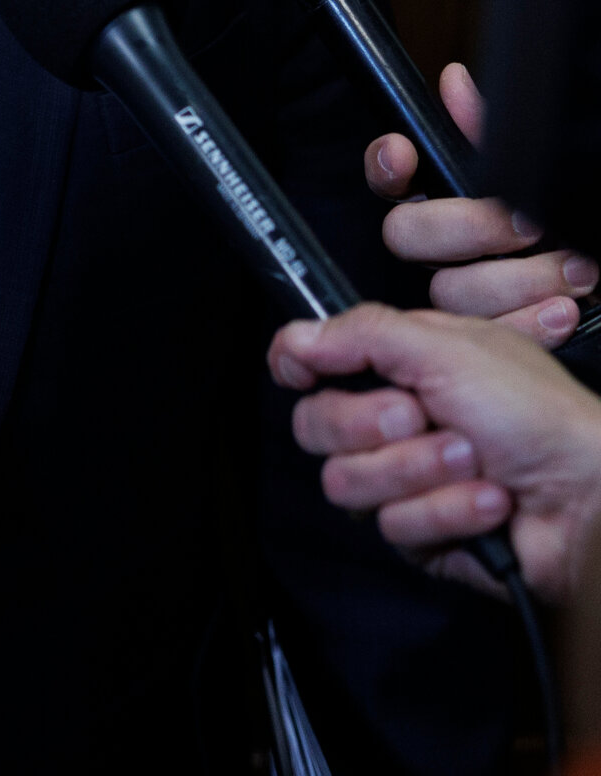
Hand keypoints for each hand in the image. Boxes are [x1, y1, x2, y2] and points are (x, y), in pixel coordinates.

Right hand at [270, 303, 600, 601]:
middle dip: (368, 424)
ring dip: (416, 470)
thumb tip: (294, 337)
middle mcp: (392, 420)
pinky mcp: (419, 533)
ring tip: (472, 461)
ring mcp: (402, 479)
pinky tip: (488, 501)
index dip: (297, 366)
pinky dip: (447, 511)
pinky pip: (394, 527)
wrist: (590, 498)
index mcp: (396, 366)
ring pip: (347, 482)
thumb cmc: (539, 414)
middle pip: (315, 425)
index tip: (304, 371)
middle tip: (420, 414)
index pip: (311, 362)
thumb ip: (361, 333)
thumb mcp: (447, 348)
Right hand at [365, 61, 595, 347]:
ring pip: (449, 291)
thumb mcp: (546, 171)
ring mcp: (470, 293)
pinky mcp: (494, 337)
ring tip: (576, 269)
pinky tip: (565, 307)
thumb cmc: (580, 221)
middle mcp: (449, 247)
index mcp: (448, 199)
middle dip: (466, 228)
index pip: (389, 179)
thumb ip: (491, 130)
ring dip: (516, 280)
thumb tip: (454, 82)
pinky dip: (530, 323)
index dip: (386, 166)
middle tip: (525, 225)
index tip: (405, 155)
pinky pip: (486, 336)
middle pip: (406, 236)